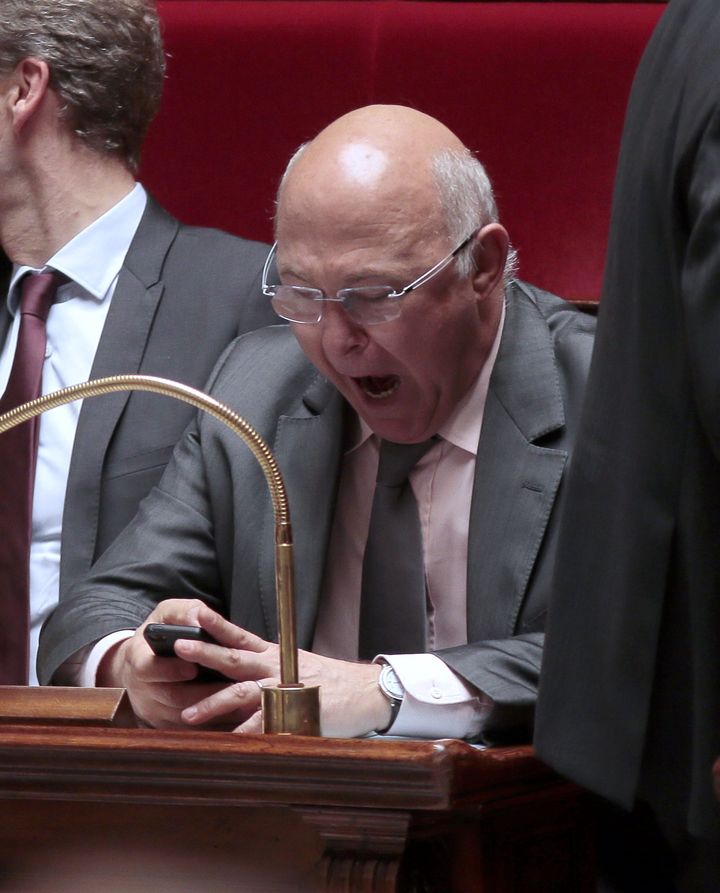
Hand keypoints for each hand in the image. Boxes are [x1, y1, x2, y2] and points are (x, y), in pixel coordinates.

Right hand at [97, 598, 228, 728]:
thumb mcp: (168, 614)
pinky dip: (213, 725)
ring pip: (182, 718)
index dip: (169, 671)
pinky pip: (189, 731)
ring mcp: (151, 709)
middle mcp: (140, 687)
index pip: (147, 668)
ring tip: (240, 702)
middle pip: (170, 697)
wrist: (144, 661)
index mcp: (137, 657)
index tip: (193, 668)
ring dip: (212, 712)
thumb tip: (201, 618)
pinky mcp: (164, 724)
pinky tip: (236, 716)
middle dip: (202, 695)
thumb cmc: (161, 632)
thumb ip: (185, 613)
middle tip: (230, 689)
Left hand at [177, 604, 391, 736]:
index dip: (217, 625)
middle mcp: (276, 666)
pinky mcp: (292, 712)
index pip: (240, 635)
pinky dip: (244, 733)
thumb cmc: (331, 682)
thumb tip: (247, 671)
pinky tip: (227, 741)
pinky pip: (262, 724)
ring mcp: (283, 688)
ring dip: (213, 703)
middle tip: (179, 647)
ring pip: (241, 692)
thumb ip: (272, 667)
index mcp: (275, 654)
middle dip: (204, 652)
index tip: (194, 614)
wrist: (365, 692)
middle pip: (234, 657)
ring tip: (187, 714)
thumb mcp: (299, 664)